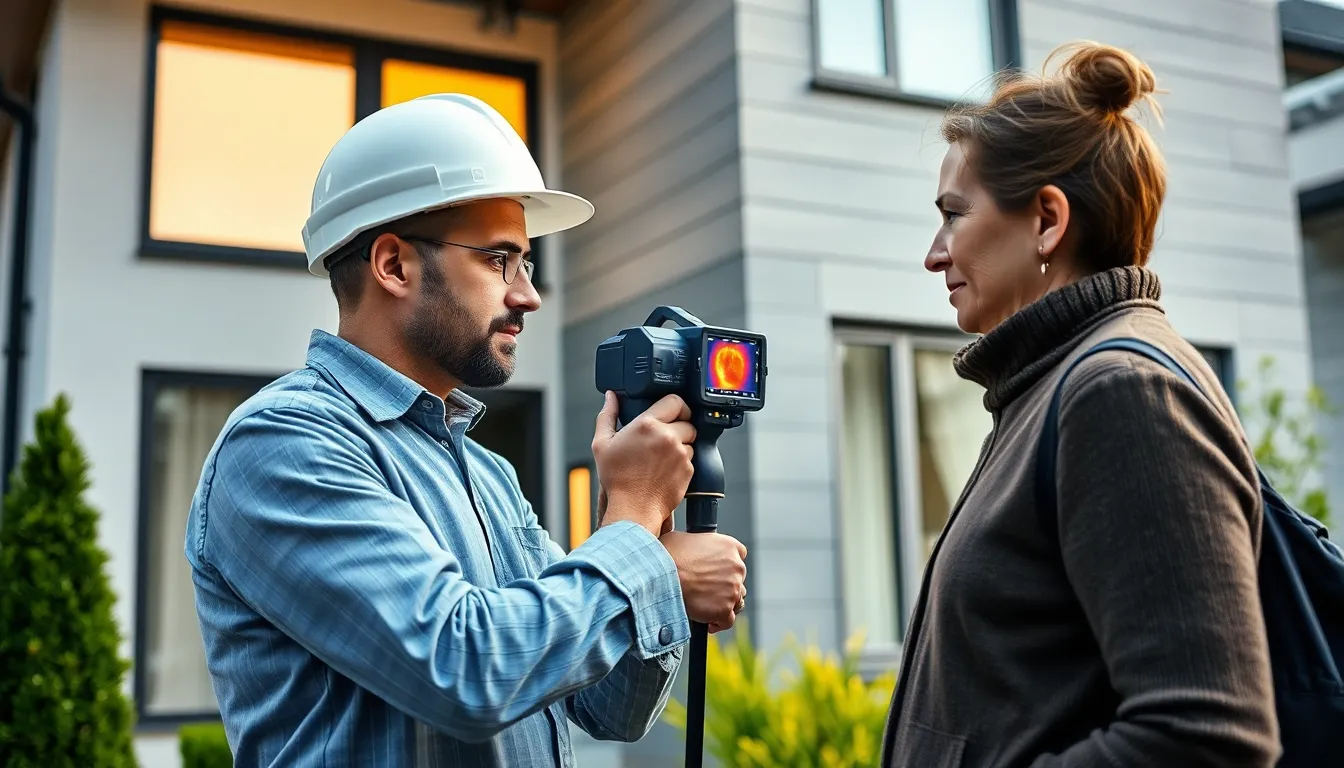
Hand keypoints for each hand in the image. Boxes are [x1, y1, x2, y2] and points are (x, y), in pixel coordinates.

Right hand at [591, 391, 695, 536]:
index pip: (676, 401)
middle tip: (664, 436)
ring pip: (690, 440)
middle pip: (687, 420)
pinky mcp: (688, 470)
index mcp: (648, 425)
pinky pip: (691, 458)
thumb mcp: (602, 444)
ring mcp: (680, 454)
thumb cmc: (617, 479)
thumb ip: (607, 416)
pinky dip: (681, 461)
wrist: (633, 508)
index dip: (675, 405)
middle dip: (678, 426)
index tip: (671, 412)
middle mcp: (667, 436)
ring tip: (662, 456)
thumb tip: (611, 397)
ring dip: (681, 444)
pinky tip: (665, 469)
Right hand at [661, 531, 747, 632]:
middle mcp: (736, 566)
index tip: (717, 571)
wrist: (662, 577)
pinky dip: (718, 622)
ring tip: (707, 606)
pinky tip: (707, 621)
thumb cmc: (668, 556)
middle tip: (707, 589)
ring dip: (724, 603)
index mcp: (729, 546)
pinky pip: (728, 620)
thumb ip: (698, 544)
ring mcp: (732, 589)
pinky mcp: (725, 609)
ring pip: (736, 600)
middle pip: (738, 579)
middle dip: (725, 585)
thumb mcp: (683, 538)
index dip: (726, 565)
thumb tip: (689, 550)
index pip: (739, 555)